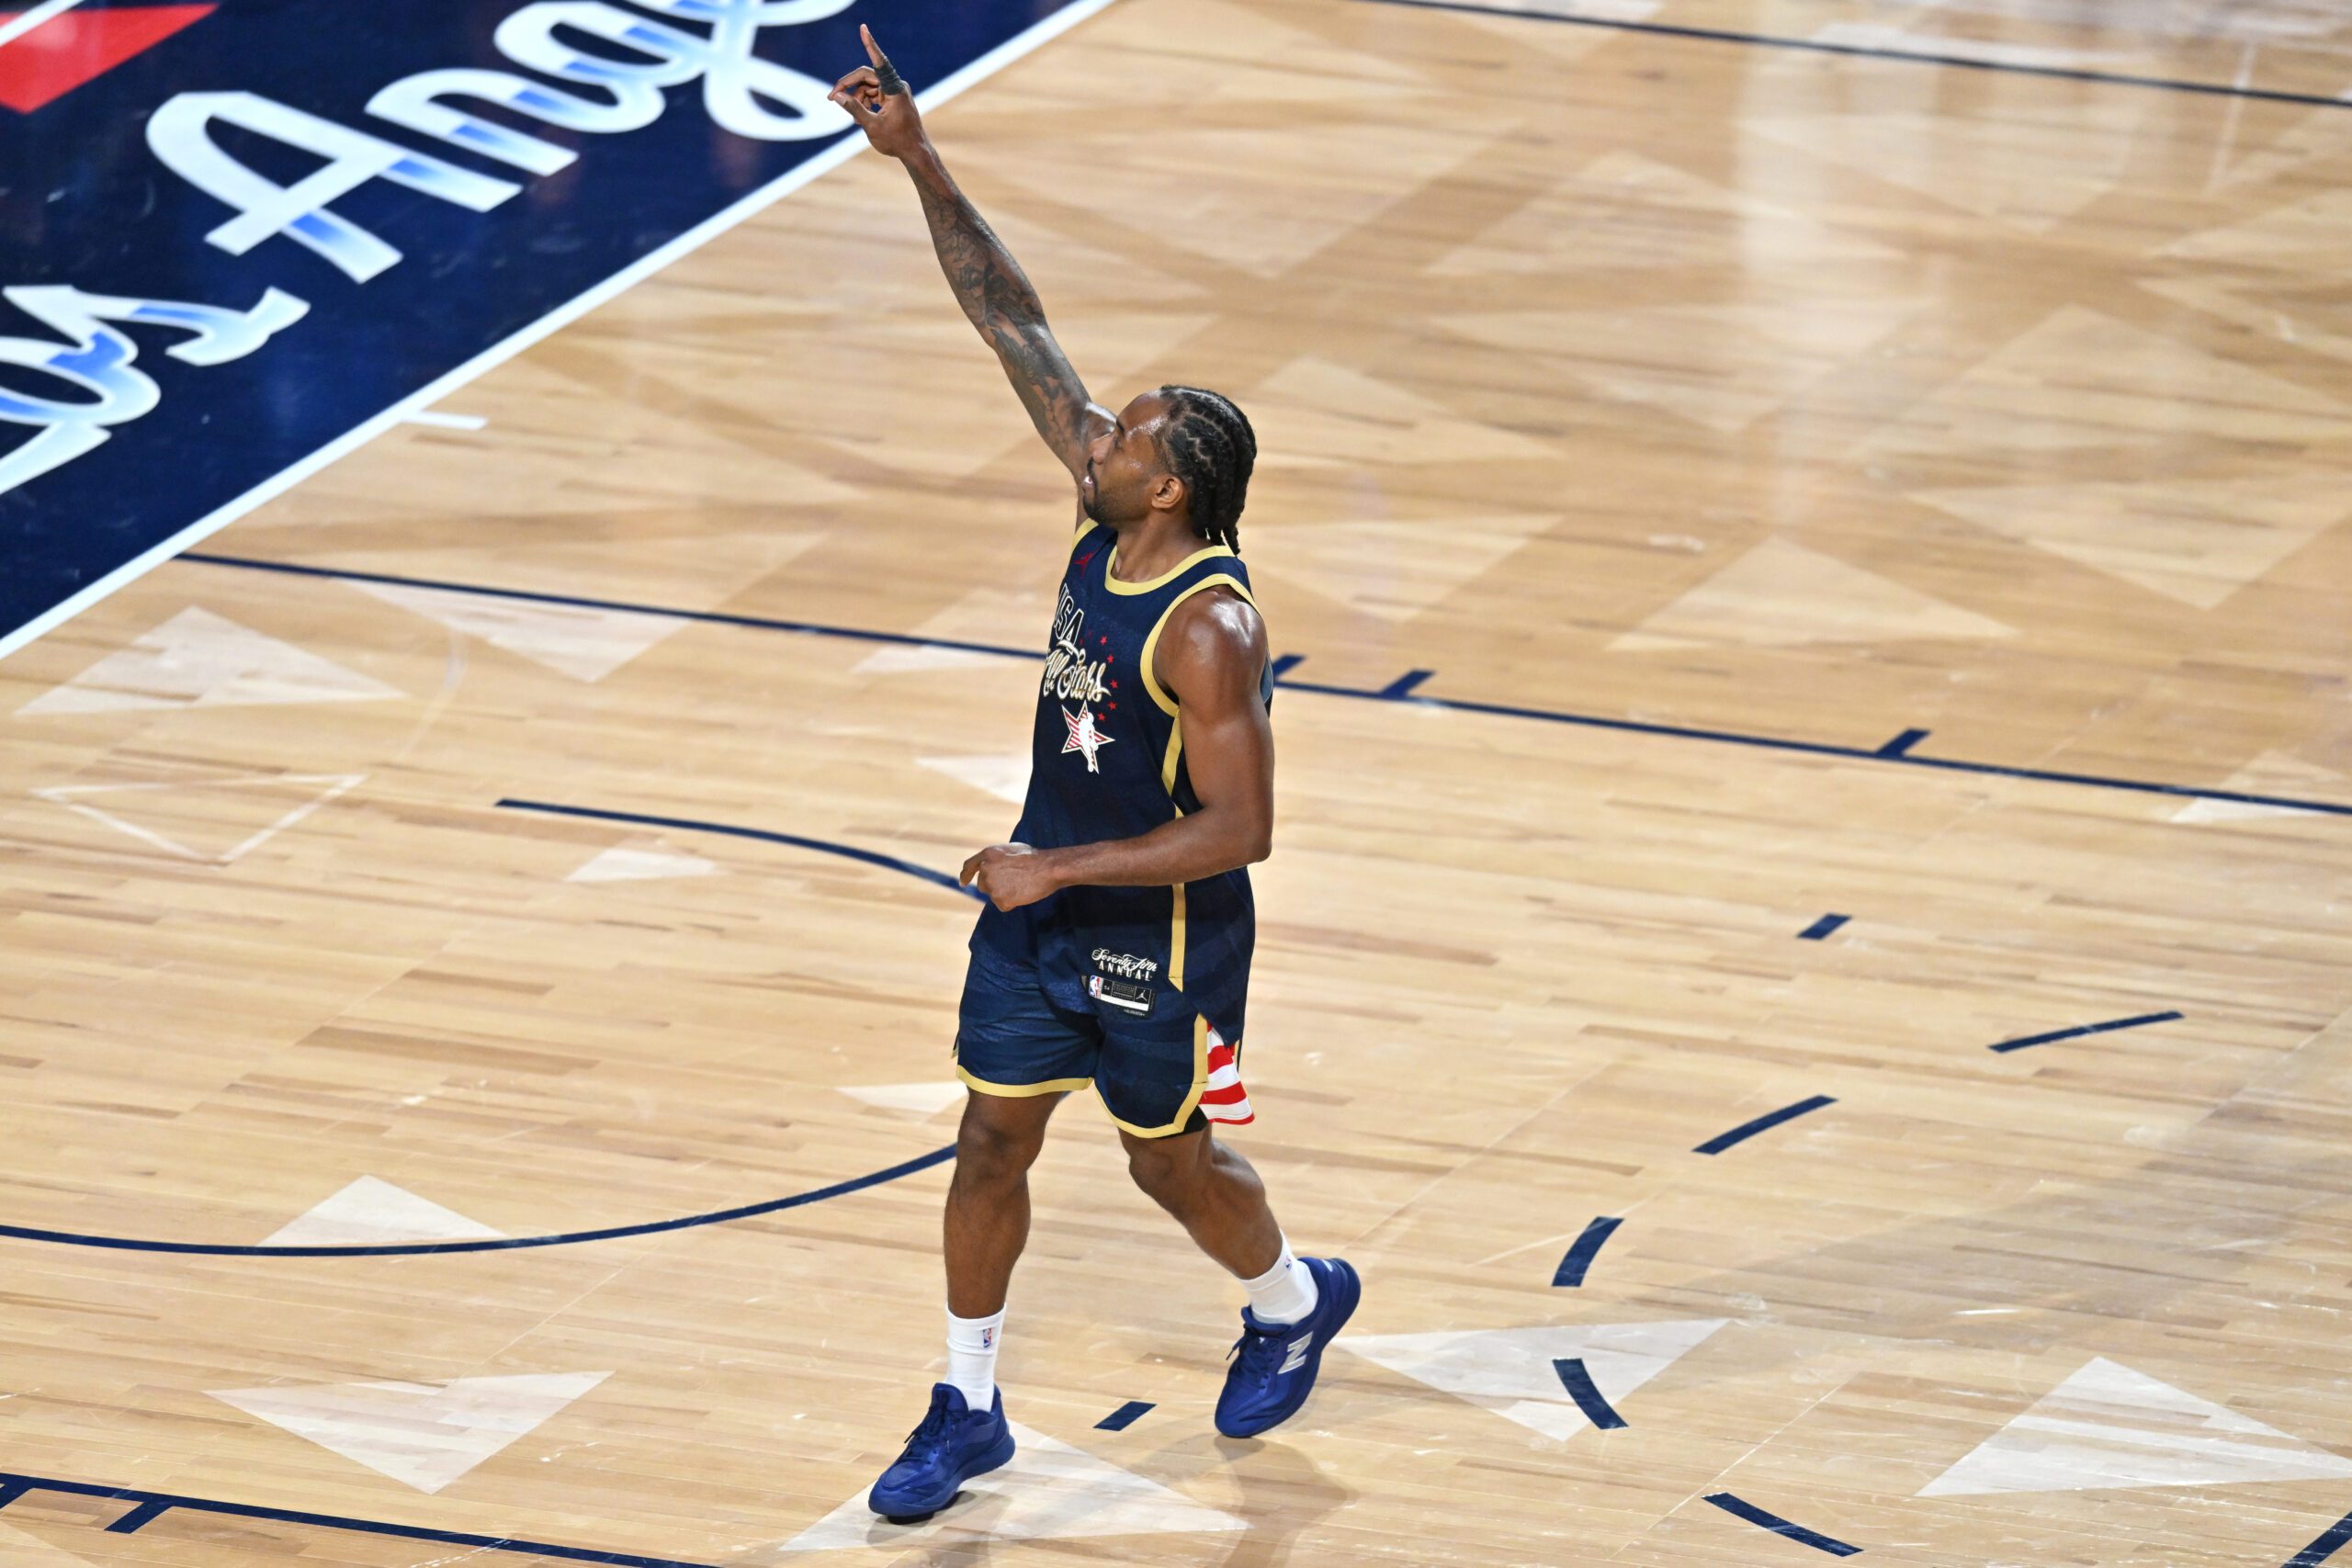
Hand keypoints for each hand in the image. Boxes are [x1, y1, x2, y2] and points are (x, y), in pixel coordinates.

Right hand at [828, 24, 925, 160]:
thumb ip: (853, 109)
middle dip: (849, 86)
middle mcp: (896, 86)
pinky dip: (865, 103)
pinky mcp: (893, 98)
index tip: (863, 29)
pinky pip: (873, 94)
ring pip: (867, 87)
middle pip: (866, 76)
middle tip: (831, 97)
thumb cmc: (897, 141)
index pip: (878, 62)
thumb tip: (836, 96)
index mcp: (895, 89)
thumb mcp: (871, 126)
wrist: (915, 153)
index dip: (870, 44)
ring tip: (856, 119)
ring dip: (857, 99)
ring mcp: (895, 91)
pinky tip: (862, 118)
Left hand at [960, 842, 1060, 910]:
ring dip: (1005, 894)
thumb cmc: (1034, 858)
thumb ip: (995, 859)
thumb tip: (990, 868)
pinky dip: (1012, 903)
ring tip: (1021, 885)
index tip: (963, 882)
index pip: (969, 866)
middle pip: (983, 885)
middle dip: (994, 886)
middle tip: (1013, 882)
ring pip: (994, 896)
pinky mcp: (999, 899)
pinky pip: (1003, 905)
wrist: (1048, 868)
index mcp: (988, 854)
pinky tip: (1022, 893)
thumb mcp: (1010, 850)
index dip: (966, 875)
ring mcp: (992, 885)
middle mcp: (985, 869)